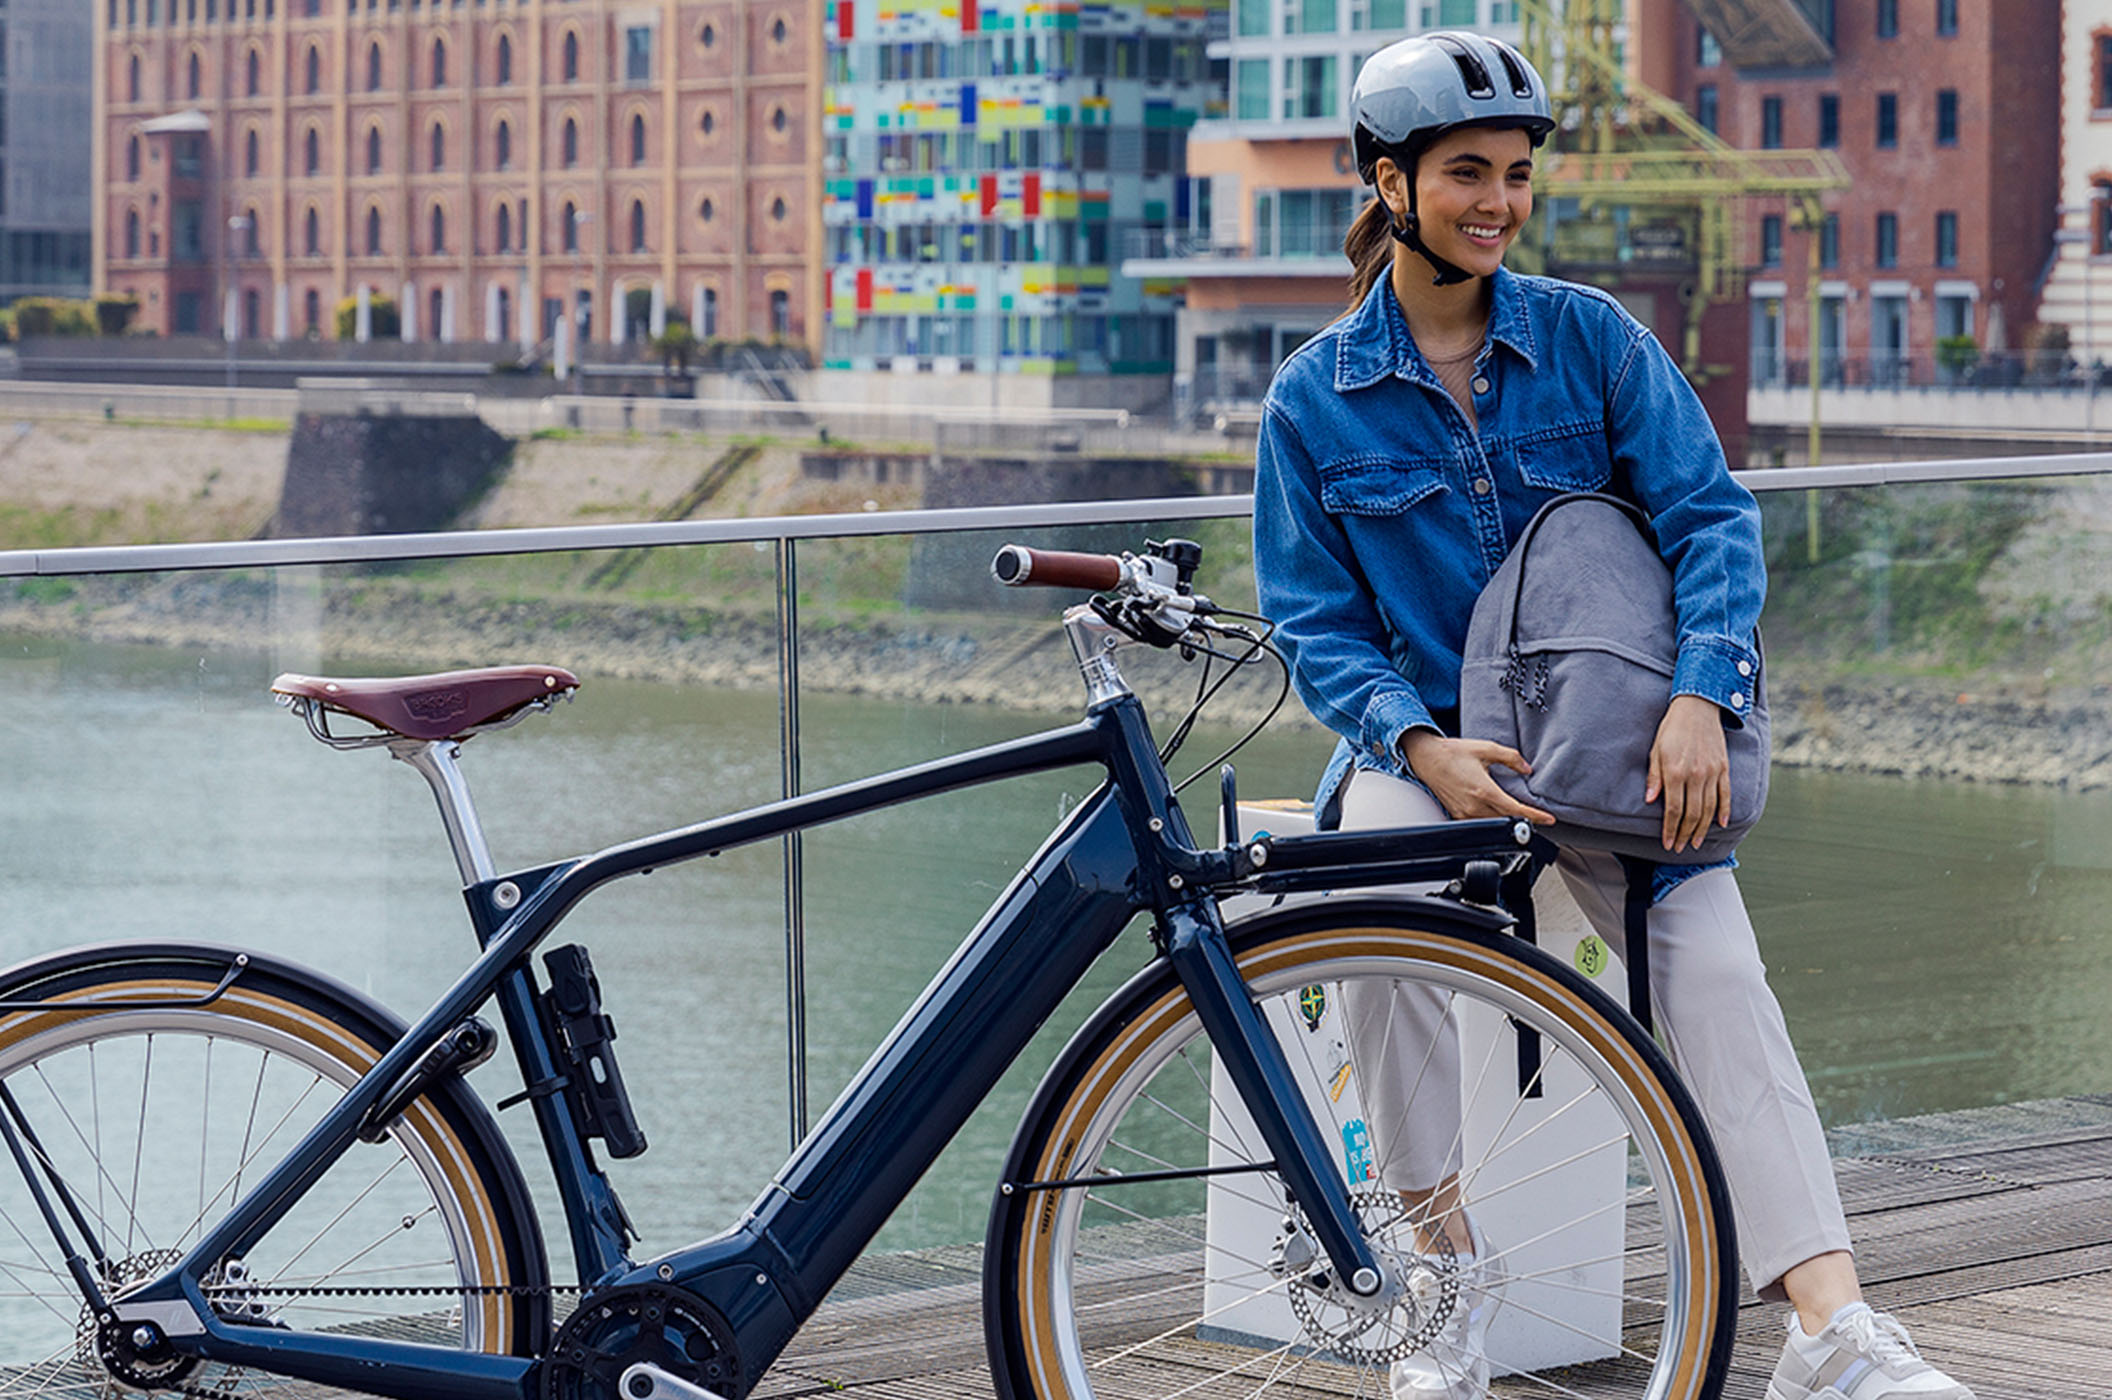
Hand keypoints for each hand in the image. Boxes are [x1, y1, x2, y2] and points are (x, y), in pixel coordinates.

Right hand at [1399, 731, 1555, 825]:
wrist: (1427, 759)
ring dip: (1509, 821)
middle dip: (1526, 820)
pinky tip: (1499, 813)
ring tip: (1522, 815)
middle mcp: (1474, 805)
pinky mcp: (1457, 815)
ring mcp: (1464, 813)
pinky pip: (1481, 823)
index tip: (1549, 819)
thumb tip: (1527, 769)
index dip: (1535, 816)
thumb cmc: (1453, 753)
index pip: (1515, 809)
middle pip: (1507, 820)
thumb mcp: (1486, 748)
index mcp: (1483, 789)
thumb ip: (1510, 758)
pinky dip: (1494, 820)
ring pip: (1494, 824)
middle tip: (1540, 817)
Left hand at [1646, 694, 1730, 852]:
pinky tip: (1720, 825)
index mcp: (1675, 772)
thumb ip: (1655, 777)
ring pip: (1709, 809)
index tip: (1667, 842)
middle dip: (1684, 833)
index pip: (1673, 809)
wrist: (1698, 708)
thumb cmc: (1672, 729)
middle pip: (1692, 814)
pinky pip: (1726, 795)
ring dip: (1702, 828)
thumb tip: (1651, 801)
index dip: (1670, 829)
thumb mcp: (1656, 750)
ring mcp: (1712, 773)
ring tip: (1695, 842)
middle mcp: (1696, 775)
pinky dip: (1724, 811)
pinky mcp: (1723, 768)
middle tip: (1679, 847)